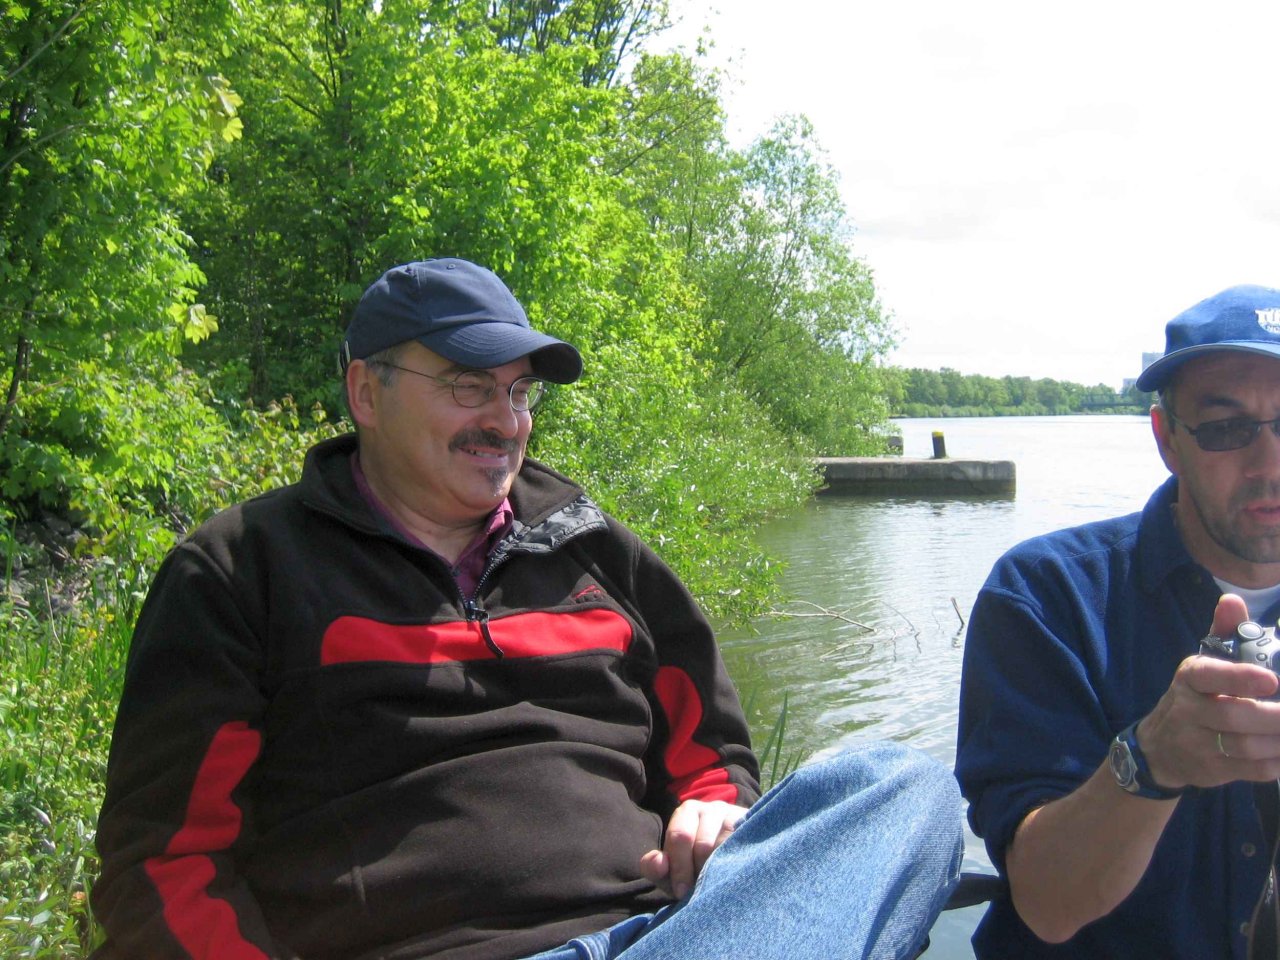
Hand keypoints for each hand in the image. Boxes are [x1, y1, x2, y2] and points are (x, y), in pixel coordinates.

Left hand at [639, 799, 747, 898]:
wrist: (733, 860)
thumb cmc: (695, 867)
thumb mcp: (672, 872)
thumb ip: (655, 869)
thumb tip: (657, 861)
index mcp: (686, 812)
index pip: (680, 837)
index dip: (679, 867)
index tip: (681, 893)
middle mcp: (711, 808)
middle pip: (703, 842)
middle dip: (699, 871)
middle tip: (700, 892)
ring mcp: (736, 816)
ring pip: (725, 846)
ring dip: (719, 870)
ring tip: (717, 884)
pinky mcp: (754, 827)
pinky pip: (744, 846)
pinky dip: (737, 864)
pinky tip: (734, 874)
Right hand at [1141, 593, 1279, 789]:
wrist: (1159, 748)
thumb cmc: (1193, 698)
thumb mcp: (1203, 663)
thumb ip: (1224, 633)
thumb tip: (1233, 599)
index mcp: (1190, 677)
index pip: (1210, 675)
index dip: (1239, 678)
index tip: (1271, 679)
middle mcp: (1188, 710)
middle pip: (1233, 716)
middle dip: (1273, 717)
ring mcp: (1197, 744)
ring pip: (1244, 747)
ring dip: (1277, 741)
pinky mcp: (1211, 770)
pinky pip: (1251, 771)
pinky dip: (1275, 763)